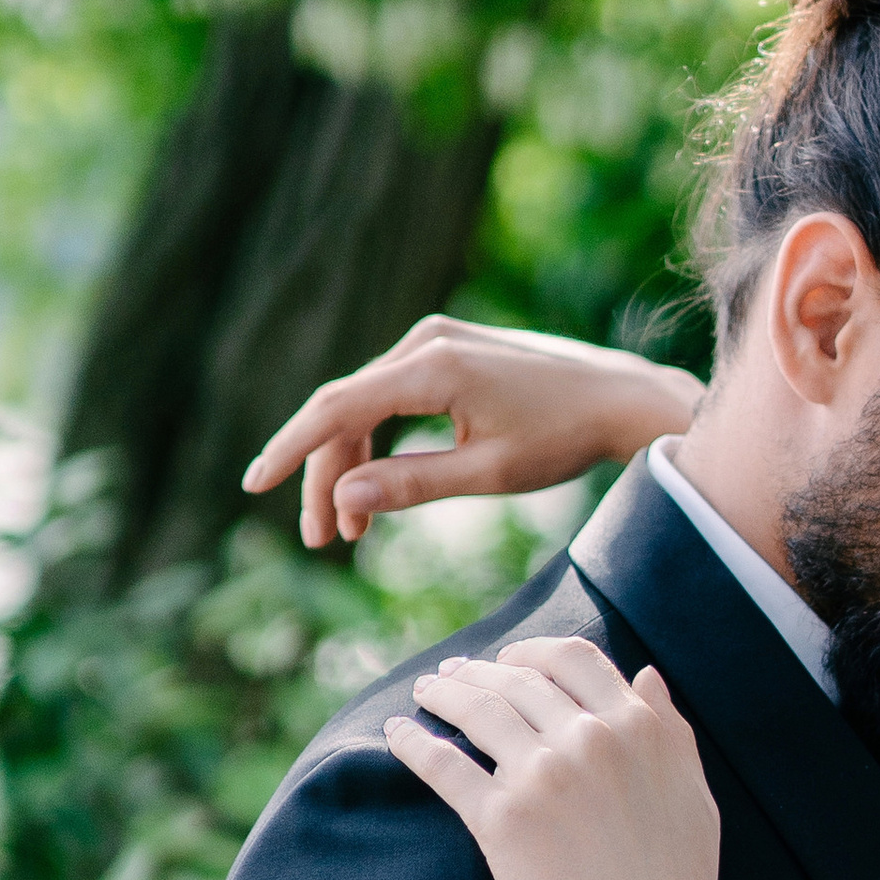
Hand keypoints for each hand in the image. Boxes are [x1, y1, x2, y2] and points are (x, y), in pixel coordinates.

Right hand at [242, 314, 703, 547]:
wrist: (623, 398)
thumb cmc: (565, 438)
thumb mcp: (489, 473)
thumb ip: (412, 485)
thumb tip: (344, 498)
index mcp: (434, 367)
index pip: (336, 408)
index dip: (290, 450)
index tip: (255, 487)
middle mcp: (427, 341)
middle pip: (345, 410)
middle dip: (327, 476)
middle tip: (323, 539)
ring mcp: (438, 339)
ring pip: (366, 404)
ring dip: (351, 462)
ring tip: (352, 530)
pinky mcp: (450, 350)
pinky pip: (393, 395)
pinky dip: (379, 440)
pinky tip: (375, 488)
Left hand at [385, 636, 725, 879]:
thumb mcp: (694, 794)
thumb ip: (670, 729)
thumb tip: (646, 675)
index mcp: (637, 727)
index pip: (575, 660)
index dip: (536, 652)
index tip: (513, 659)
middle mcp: (588, 738)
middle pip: (519, 679)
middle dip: (481, 670)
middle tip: (456, 673)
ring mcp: (541, 776)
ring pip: (479, 709)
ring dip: (446, 692)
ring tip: (427, 690)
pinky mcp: (500, 820)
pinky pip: (444, 765)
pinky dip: (414, 743)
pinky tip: (397, 733)